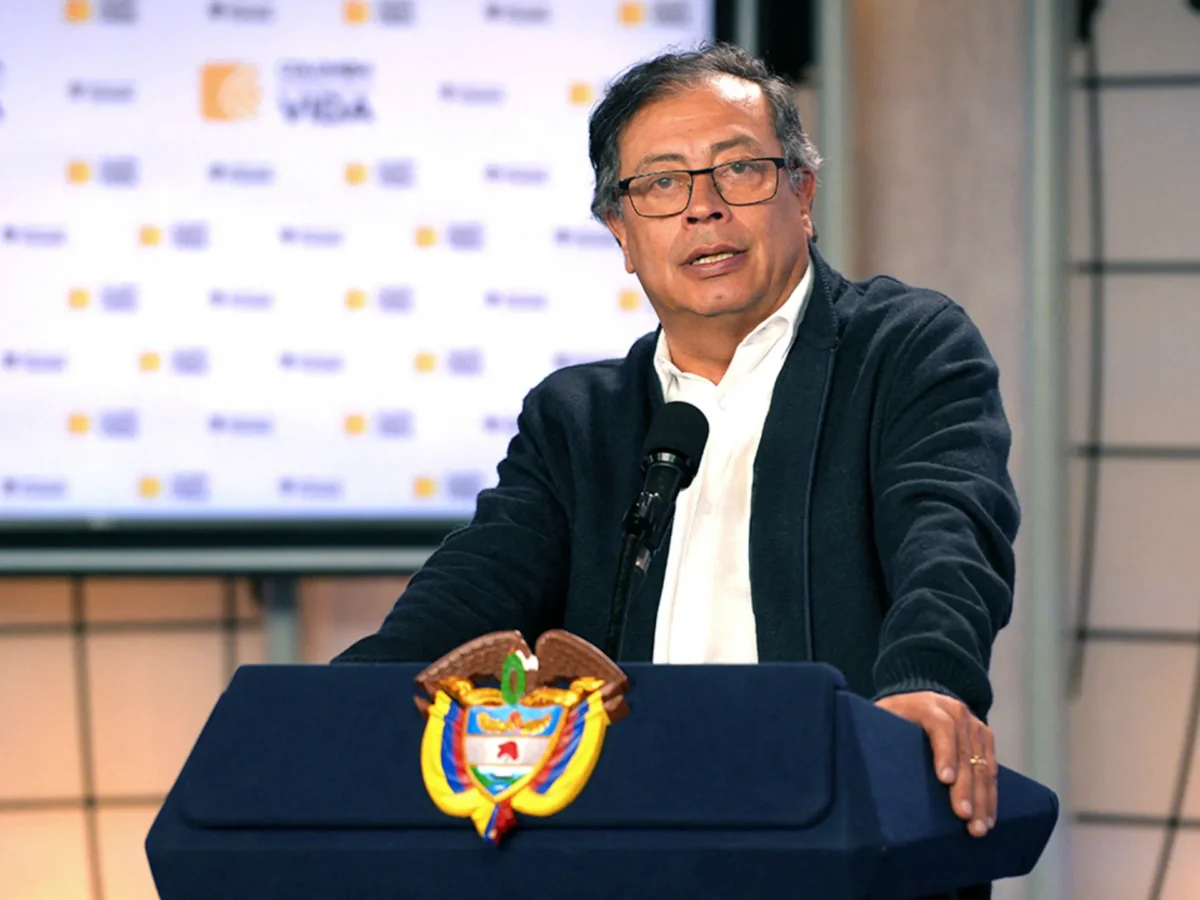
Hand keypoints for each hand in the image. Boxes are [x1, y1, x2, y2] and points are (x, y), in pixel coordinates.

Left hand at [875, 691, 996, 837]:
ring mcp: (973, 723)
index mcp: (927, 704)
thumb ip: (872, 733)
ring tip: (978, 826)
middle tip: (963, 816)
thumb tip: (851, 765)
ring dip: (982, 797)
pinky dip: (990, 794)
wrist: (915, 697)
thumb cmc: (889, 717)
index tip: (944, 780)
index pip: (941, 726)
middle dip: (966, 787)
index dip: (944, 752)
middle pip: (965, 750)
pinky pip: (992, 767)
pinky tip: (988, 817)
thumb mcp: (878, 718)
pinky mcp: (984, 737)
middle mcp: (955, 710)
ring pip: (982, 763)